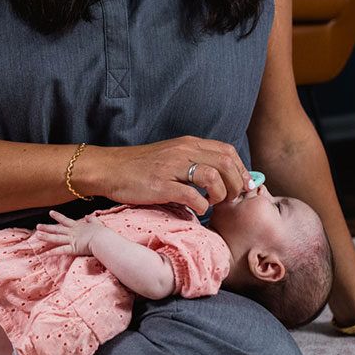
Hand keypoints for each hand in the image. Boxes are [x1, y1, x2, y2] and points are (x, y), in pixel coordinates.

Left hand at [35, 210, 104, 255]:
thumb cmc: (102, 232)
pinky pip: (61, 251)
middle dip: (47, 228)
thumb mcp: (96, 222)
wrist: (103, 239)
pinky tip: (44, 254)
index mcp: (78, 226)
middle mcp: (73, 232)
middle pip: (57, 229)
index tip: (50, 213)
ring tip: (36, 235)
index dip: (58, 216)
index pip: (65, 220)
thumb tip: (87, 216)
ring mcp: (72, 240)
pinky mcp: (73, 248)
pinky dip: (52, 253)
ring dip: (46, 237)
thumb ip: (91, 219)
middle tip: (37, 226)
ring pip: (56, 238)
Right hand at [87, 136, 254, 214]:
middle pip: (226, 163)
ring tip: (213, 203)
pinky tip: (198, 210)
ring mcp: (172, 167)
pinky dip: (201, 205)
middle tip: (231, 199)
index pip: (227, 152)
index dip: (241, 170)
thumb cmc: (141, 167)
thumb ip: (194, 161)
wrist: (110, 169)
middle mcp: (183, 151)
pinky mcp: (161, 185)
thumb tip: (221, 177)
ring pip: (213, 177)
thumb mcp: (172, 156)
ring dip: (220, 195)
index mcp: (188, 144)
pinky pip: (192, 195)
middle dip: (236, 184)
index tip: (244, 187)